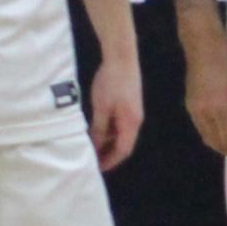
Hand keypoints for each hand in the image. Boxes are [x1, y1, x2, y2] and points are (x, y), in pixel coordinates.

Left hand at [89, 53, 143, 171]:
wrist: (121, 56)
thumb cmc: (111, 82)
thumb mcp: (101, 108)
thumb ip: (99, 129)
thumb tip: (95, 146)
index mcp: (131, 123)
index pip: (123, 150)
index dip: (110, 161)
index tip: (97, 168)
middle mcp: (135, 120)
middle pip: (123, 143)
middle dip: (108, 154)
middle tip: (92, 160)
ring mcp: (133, 111)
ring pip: (120, 133)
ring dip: (107, 141)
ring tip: (91, 146)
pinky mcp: (129, 103)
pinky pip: (119, 123)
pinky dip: (108, 130)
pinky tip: (95, 129)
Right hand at [182, 23, 226, 162]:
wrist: (203, 46)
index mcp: (221, 109)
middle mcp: (205, 114)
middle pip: (217, 142)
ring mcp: (195, 111)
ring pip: (206, 137)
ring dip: (220, 146)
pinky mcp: (190, 105)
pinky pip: (201, 128)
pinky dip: (211, 136)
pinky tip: (221, 132)